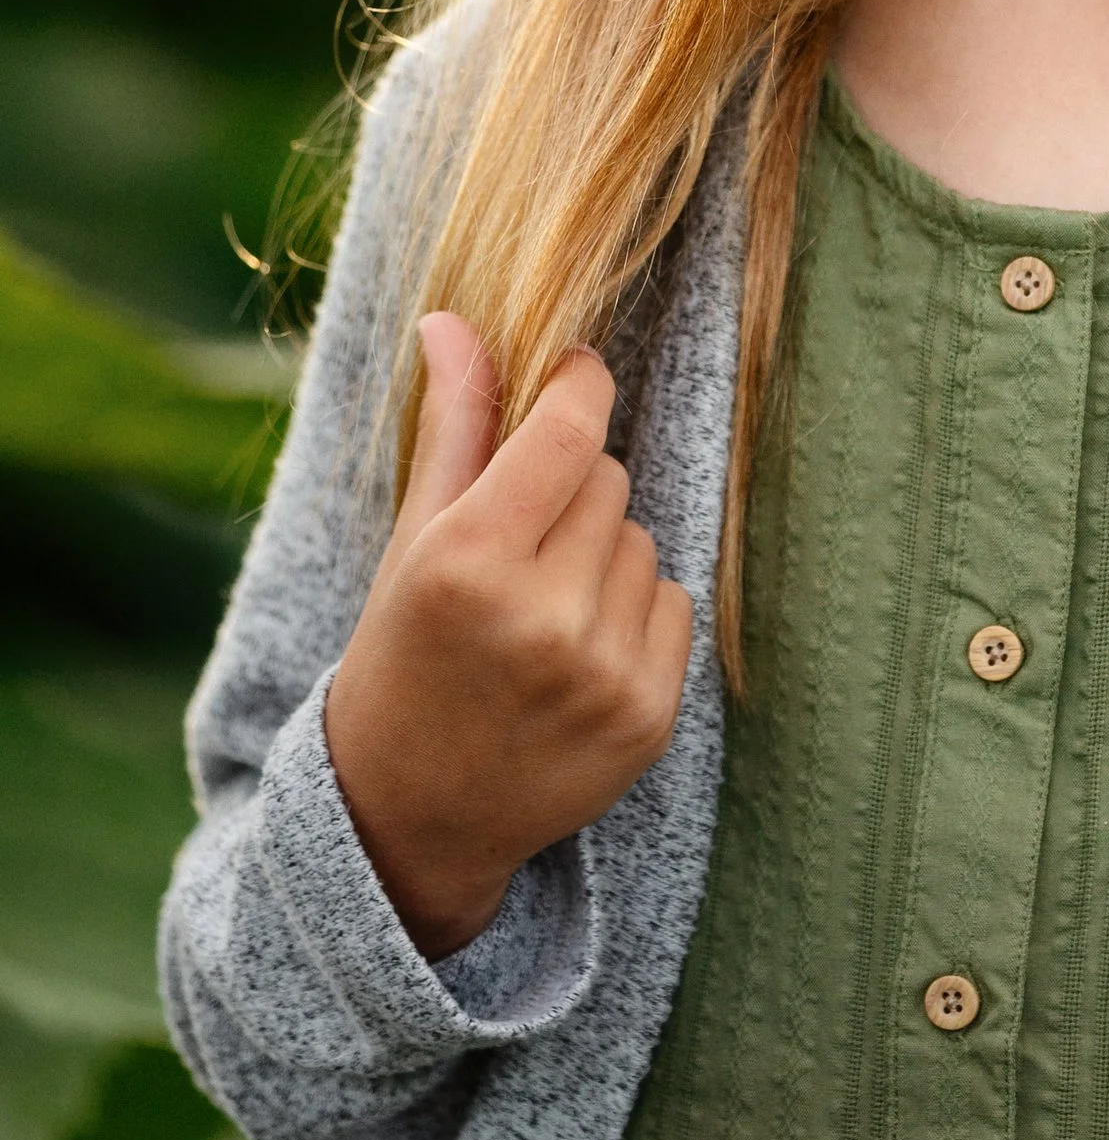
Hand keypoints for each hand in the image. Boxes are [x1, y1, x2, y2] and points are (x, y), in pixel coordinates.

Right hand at [323, 313, 694, 959]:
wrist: (408, 819)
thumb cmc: (401, 659)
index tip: (575, 378)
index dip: (580, 387)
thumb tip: (451, 321)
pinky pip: (675, 604)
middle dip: (571, 494)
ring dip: (604, 557)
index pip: (571, 430)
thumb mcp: (411, 543)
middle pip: (609, 480)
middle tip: (519, 544)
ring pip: (645, 541)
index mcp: (469, 560)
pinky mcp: (649, 717)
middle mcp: (541, 616)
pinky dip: (635, 614)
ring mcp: (603, 672)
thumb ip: (451, 428)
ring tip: (539, 611)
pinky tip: (575, 655)